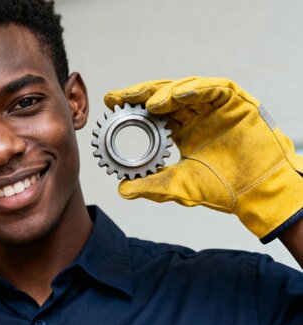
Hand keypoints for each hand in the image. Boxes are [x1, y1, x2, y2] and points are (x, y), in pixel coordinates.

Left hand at [104, 77, 302, 242]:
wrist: (256, 194)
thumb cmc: (221, 189)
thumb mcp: (179, 187)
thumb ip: (151, 187)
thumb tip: (121, 190)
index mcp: (182, 131)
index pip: (152, 113)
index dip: (132, 107)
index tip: (110, 104)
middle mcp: (195, 116)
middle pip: (164, 96)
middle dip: (140, 94)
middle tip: (119, 96)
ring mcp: (215, 108)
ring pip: (185, 89)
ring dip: (164, 93)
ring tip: (148, 103)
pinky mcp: (235, 103)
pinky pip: (214, 88)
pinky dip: (194, 89)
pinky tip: (175, 97)